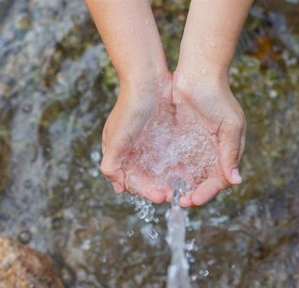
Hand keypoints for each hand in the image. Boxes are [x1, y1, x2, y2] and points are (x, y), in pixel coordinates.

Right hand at [99, 72, 173, 203]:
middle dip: (158, 188)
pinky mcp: (162, 134)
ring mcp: (148, 142)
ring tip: (183, 188)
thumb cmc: (129, 107)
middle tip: (174, 195)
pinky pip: (169, 156)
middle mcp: (132, 150)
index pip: (132, 181)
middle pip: (146, 178)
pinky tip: (187, 172)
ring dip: (168, 180)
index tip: (161, 197)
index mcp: (118, 153)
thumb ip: (112, 163)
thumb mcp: (116, 138)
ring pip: (158, 170)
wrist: (147, 78)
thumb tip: (116, 187)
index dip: (145, 191)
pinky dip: (176, 166)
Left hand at [171, 70, 245, 206]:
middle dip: (192, 193)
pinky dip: (170, 172)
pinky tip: (161, 179)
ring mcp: (196, 146)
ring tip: (169, 195)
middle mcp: (212, 152)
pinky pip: (175, 161)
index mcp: (227, 151)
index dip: (207, 192)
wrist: (198, 72)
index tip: (193, 200)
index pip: (219, 180)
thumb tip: (236, 180)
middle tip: (179, 202)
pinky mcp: (180, 140)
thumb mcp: (230, 124)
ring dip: (180, 186)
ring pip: (189, 174)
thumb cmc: (218, 96)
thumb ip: (231, 152)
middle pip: (203, 181)